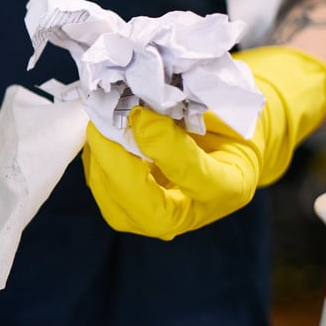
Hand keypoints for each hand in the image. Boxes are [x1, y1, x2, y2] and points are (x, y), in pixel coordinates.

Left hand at [82, 46, 325, 239]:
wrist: (222, 145)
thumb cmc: (225, 122)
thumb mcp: (221, 112)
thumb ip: (190, 112)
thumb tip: (141, 107)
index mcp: (229, 187)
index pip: (195, 177)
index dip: (164, 148)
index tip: (140, 115)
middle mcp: (194, 213)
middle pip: (151, 213)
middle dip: (118, 170)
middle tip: (100, 126)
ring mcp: (160, 218)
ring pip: (119, 207)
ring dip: (101, 163)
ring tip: (97, 122)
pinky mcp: (131, 209)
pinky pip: (105, 192)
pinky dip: (97, 161)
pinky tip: (98, 132)